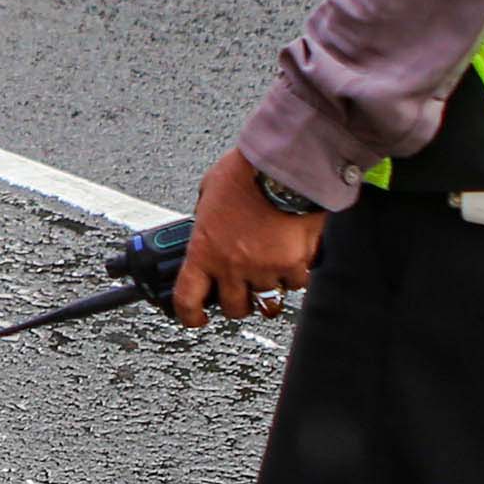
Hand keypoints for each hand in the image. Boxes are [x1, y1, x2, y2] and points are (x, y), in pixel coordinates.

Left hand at [170, 148, 325, 326]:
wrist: (284, 166)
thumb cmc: (245, 172)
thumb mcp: (210, 193)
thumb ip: (206, 218)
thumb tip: (207, 225)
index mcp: (204, 250)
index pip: (188, 299)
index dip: (190, 316)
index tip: (197, 318)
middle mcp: (232, 266)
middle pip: (234, 309)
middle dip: (238, 304)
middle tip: (242, 292)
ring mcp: (264, 268)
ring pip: (268, 303)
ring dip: (268, 294)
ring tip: (271, 279)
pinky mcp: (294, 264)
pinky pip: (295, 284)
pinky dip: (295, 276)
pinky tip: (294, 260)